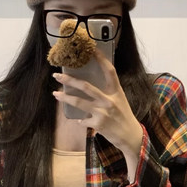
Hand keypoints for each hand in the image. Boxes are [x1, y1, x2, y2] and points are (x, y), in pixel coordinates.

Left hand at [52, 49, 143, 176]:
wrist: (130, 136)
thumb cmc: (124, 117)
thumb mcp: (120, 101)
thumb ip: (108, 93)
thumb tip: (90, 86)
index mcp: (117, 91)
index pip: (109, 71)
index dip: (101, 59)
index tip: (92, 50)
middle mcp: (109, 100)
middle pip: (86, 86)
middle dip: (70, 80)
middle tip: (57, 75)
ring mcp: (103, 112)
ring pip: (79, 102)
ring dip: (65, 97)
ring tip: (55, 94)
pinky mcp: (98, 124)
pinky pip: (83, 120)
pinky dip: (80, 120)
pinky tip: (80, 120)